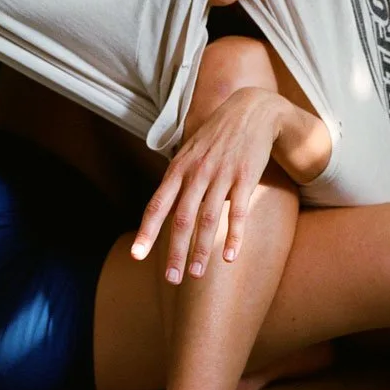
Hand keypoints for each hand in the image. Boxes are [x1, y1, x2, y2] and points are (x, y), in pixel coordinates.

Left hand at [130, 87, 285, 284]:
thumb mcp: (189, 152)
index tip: (137, 256)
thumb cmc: (217, 136)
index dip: (146, 232)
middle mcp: (196, 173)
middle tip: (172, 279)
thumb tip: (163, 210)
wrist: (252, 110)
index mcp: (178, 169)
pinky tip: (230, 258)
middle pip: (181, 219)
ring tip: (197, 275)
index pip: (157, 205)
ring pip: (208, 220)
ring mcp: (221, 175)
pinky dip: (234, 237)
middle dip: (175, 252)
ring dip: (201, 250)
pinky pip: (239, 213)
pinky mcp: (245, 178)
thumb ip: (176, 180)